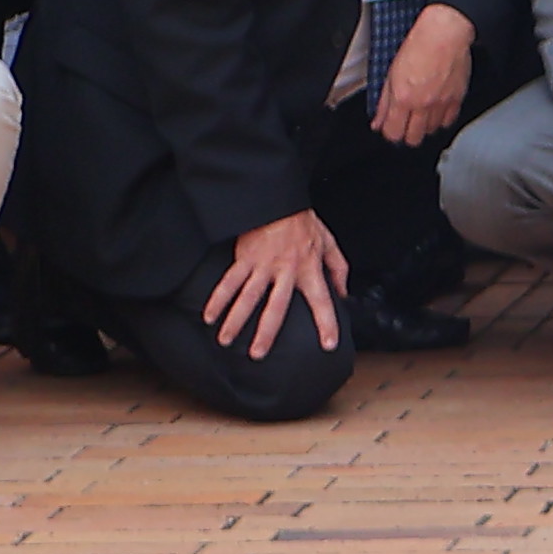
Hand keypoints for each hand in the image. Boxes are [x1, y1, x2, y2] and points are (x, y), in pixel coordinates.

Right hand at [206, 209, 349, 356]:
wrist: (278, 200)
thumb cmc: (303, 221)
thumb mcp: (329, 242)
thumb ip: (338, 269)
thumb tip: (343, 293)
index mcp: (309, 268)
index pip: (322, 300)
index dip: (327, 323)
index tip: (328, 345)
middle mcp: (286, 270)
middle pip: (276, 307)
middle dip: (266, 332)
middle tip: (257, 354)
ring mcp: (263, 265)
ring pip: (247, 297)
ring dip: (235, 320)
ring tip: (225, 340)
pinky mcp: (245, 258)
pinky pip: (230, 281)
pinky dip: (218, 298)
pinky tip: (209, 315)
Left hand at [365, 1, 474, 148]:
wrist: (445, 33)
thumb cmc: (419, 45)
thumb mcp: (391, 73)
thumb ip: (384, 102)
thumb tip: (378, 120)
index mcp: (403, 98)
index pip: (393, 133)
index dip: (390, 132)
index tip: (391, 127)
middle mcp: (422, 104)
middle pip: (413, 138)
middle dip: (407, 134)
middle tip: (405, 124)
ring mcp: (441, 103)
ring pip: (431, 131)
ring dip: (424, 125)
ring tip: (421, 112)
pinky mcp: (457, 98)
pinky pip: (448, 121)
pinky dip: (441, 118)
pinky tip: (436, 108)